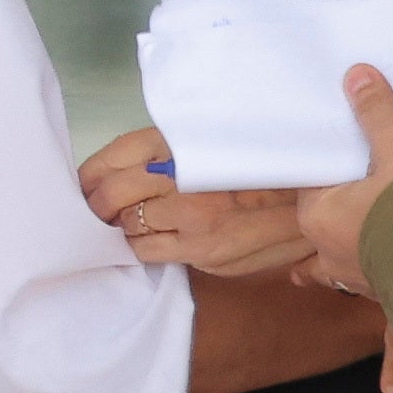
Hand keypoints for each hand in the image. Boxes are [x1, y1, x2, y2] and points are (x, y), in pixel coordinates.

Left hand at [79, 127, 318, 280]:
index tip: (84, 184)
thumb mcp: (213, 142)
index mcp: (184, 140)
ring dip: (122, 227)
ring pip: (128, 225)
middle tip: (98, 210)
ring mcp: (192, 214)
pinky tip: (149, 240)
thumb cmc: (257, 170)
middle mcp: (184, 174)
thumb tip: (118, 170)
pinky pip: (148, 252)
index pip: (115, 155)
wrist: (308, 201)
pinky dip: (140, 247)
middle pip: (113, 192)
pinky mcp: (201, 249)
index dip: (91, 174)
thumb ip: (169, 151)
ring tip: (128, 224)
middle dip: (97, 205)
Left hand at [287, 67, 392, 379]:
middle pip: (321, 244)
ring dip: (351, 283)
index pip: (313, 193)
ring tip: (339, 282)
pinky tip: (390, 392)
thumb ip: (377, 112)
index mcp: (322, 217)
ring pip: (348, 285)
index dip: (325, 181)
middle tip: (335, 227)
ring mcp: (363, 287)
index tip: (333, 175)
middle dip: (327, 239)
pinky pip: (390, 341)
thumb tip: (356, 73)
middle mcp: (333, 258)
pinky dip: (392, 364)